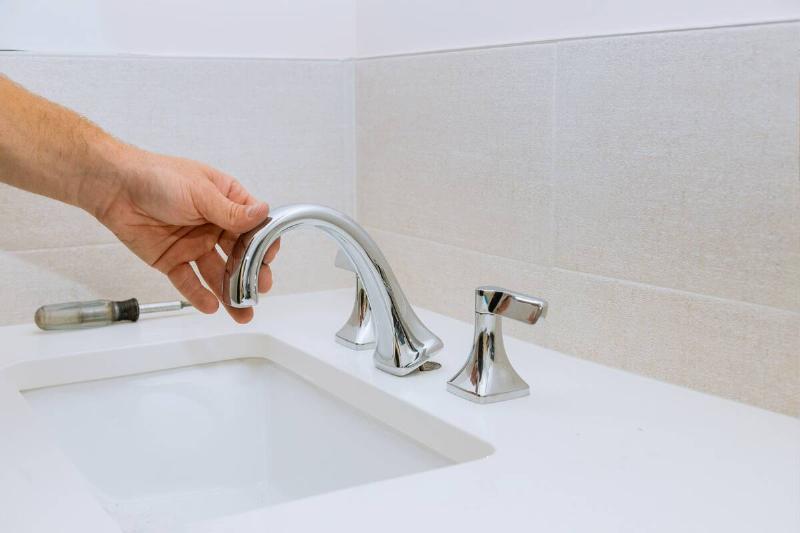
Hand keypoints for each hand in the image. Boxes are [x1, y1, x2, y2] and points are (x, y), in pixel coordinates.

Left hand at [89, 146, 278, 322]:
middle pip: (239, 254)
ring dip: (230, 292)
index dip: (263, 243)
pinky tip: (211, 306)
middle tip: (258, 290)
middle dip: (251, 274)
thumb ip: (231, 211)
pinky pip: (189, 281)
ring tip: (241, 312)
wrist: (114, 187)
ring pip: (217, 273)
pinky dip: (199, 295)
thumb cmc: (158, 177)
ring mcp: (194, 244)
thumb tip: (263, 213)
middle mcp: (214, 225)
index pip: (254, 227)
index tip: (268, 258)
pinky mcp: (173, 260)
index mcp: (226, 202)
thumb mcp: (201, 192)